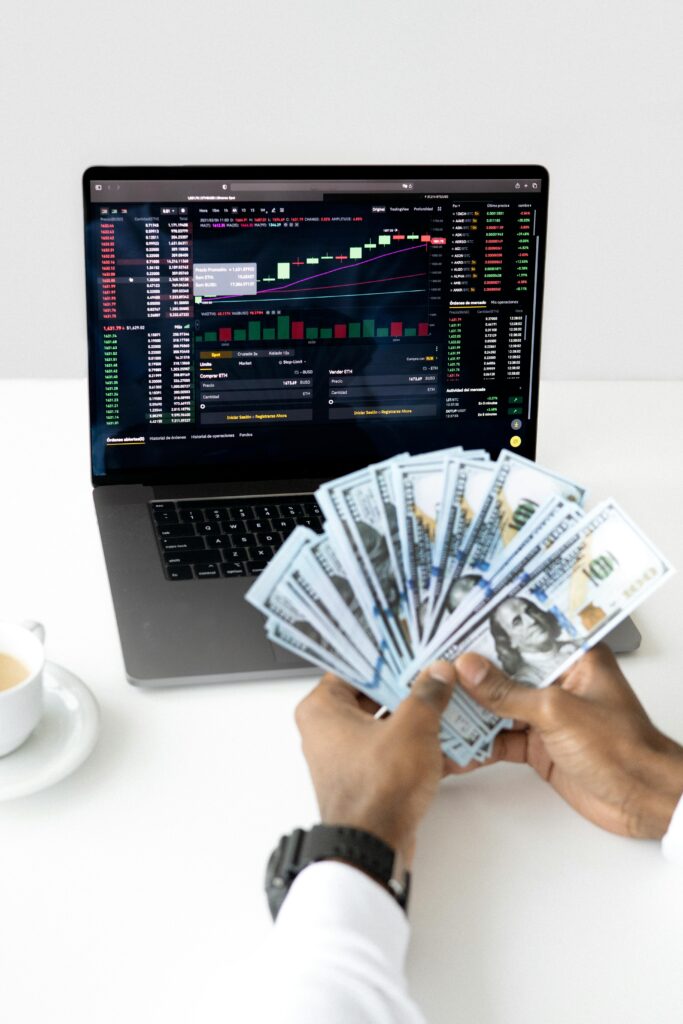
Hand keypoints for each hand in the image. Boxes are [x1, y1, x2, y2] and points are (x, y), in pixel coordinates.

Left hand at [295, 661, 456, 865]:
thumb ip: (427, 694)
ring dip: (415, 715)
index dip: (387, 656)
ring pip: (385, 722)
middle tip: (435, 670)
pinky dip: (415, 742)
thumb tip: (438, 673)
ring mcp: (345, 756)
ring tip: (447, 698)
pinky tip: (447, 735)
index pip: (354, 666)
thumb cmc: (377, 789)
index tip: (412, 647)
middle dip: (407, 685)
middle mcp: (326, 730)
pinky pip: (391, 749)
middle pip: (371, 694)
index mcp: (322, 709)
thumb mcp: (412, 727)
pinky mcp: (365, 777)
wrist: (373, 846)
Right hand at [455, 644, 682, 838]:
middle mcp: (557, 681)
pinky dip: (479, 744)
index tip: (451, 628)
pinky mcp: (539, 746)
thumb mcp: (557, 711)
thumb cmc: (622, 747)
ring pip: (497, 707)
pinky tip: (454, 745)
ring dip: (469, 712)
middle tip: (431, 670)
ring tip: (434, 707)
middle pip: (504, 672)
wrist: (644, 800)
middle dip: (469, 675)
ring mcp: (547, 715)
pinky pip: (501, 740)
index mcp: (572, 657)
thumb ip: (508, 692)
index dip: (487, 632)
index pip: (521, 636)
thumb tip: (469, 668)